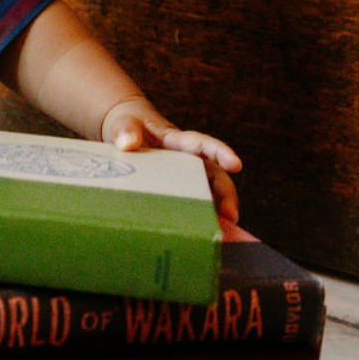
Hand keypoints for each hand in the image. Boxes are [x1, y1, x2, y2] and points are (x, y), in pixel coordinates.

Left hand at [100, 98, 241, 223]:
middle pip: (214, 175)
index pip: (202, 144)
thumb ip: (125, 130)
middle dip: (226, 194)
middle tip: (231, 215)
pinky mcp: (173, 191)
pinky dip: (197, 219)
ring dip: (216, 210)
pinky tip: (198, 235)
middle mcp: (185, 160)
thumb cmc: (128, 126)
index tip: (236, 164)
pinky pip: (189, 205)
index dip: (219, 153)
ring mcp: (181, 177)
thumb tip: (128, 144)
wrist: (122, 133)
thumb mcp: (123, 123)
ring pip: (206, 192)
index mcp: (175, 141)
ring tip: (222, 233)